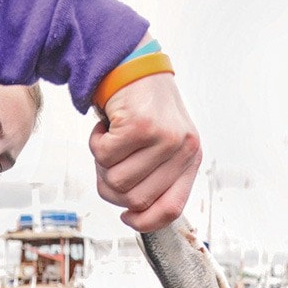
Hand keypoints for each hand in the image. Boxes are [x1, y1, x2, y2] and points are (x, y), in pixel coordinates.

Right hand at [88, 69, 201, 232]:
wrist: (133, 66)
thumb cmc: (143, 111)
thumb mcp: (160, 148)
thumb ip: (154, 180)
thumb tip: (133, 214)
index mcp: (190, 159)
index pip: (171, 209)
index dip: (145, 222)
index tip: (127, 217)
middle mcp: (183, 149)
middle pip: (136, 200)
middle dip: (113, 187)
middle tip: (111, 163)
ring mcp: (163, 137)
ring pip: (117, 181)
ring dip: (103, 165)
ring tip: (110, 142)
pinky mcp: (140, 125)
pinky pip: (105, 156)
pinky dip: (96, 144)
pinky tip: (105, 128)